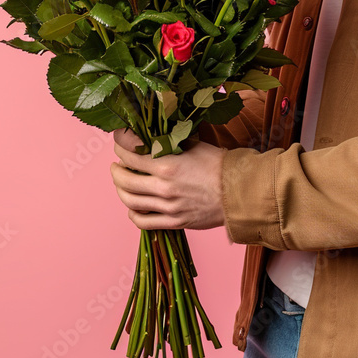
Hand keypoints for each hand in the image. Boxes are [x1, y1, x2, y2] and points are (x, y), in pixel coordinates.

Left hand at [110, 128, 226, 230]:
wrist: (241, 192)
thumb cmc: (221, 166)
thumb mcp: (194, 145)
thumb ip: (170, 142)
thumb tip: (153, 134)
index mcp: (167, 165)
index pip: (129, 156)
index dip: (120, 148)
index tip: (119, 146)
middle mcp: (164, 188)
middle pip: (124, 180)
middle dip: (116, 171)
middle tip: (117, 166)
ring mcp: (168, 207)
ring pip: (130, 201)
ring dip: (120, 190)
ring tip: (122, 184)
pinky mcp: (175, 222)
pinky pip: (143, 222)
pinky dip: (133, 214)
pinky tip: (133, 207)